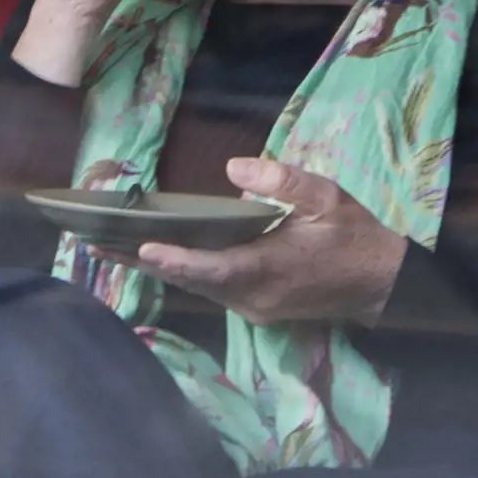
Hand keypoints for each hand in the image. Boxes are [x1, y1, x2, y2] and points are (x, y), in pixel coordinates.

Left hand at [135, 160, 408, 327]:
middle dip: (143, 262)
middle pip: (190, 280)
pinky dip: (180, 271)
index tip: (141, 248)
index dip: (175, 260)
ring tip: (110, 248)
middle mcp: (253, 297)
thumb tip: (235, 170)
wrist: (381, 284)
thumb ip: (283, 181)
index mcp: (269, 270)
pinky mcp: (255, 307)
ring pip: (196, 287)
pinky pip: (209, 288)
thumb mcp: (327, 198)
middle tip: (96, 242)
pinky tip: (155, 256)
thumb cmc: (354, 236)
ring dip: (155, 268)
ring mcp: (252, 307)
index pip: (212, 268)